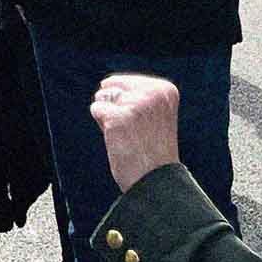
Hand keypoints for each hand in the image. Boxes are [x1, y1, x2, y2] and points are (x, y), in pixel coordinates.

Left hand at [89, 74, 182, 192]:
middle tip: (134, 131)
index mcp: (165, 89)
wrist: (156, 179)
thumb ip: (138, 93)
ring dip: (108, 117)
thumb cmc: (152, 148)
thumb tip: (105, 83)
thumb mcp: (154, 112)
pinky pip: (96, 109)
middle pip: (111, 87)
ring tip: (128, 135)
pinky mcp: (118, 116)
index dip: (127, 104)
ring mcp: (135, 103)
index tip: (145, 124)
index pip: (125, 82)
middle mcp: (153, 92)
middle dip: (115, 108)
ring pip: (102, 97)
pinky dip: (102, 125)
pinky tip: (119, 138)